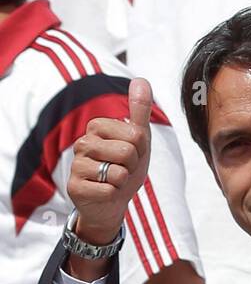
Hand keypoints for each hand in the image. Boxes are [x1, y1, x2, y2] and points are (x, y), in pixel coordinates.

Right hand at [67, 77, 152, 246]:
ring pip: (118, 173)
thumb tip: (141, 79)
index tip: (130, 157)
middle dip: (132, 167)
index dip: (139, 151)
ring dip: (122, 182)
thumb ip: (139, 111)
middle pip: (128, 152)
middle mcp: (83, 142)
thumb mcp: (137, 140)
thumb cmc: (124, 169)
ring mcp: (76, 165)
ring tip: (113, 181)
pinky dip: (113, 195)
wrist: (111, 203)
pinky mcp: (75, 187)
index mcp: (97, 126)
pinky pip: (108, 191)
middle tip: (122, 171)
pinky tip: (104, 193)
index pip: (136, 135)